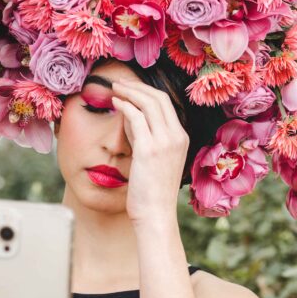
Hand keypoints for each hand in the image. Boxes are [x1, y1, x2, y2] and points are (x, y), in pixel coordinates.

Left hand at [109, 78, 188, 224]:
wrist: (156, 214)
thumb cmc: (152, 193)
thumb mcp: (154, 160)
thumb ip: (145, 138)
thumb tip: (130, 119)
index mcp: (181, 138)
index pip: (166, 104)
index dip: (147, 91)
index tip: (130, 87)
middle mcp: (177, 136)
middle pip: (159, 98)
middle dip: (138, 86)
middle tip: (119, 82)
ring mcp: (165, 142)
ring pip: (149, 103)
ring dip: (129, 92)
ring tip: (114, 88)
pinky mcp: (149, 149)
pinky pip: (137, 117)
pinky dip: (125, 105)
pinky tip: (114, 102)